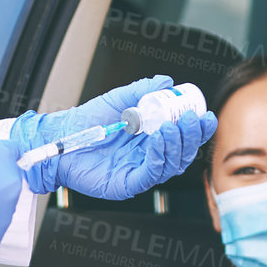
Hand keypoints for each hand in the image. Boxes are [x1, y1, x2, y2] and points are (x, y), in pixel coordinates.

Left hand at [11, 75, 217, 199]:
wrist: (61, 135)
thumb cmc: (87, 120)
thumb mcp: (118, 99)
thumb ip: (142, 91)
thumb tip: (167, 82)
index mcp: (151, 139)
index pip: (182, 137)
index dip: (197, 129)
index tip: (205, 114)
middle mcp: (149, 157)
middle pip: (182, 153)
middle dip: (192, 137)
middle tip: (193, 119)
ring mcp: (139, 172)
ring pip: (171, 165)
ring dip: (177, 145)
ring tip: (174, 125)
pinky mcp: (127, 184)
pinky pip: (150, 174)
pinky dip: (159, 156)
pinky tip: (159, 139)